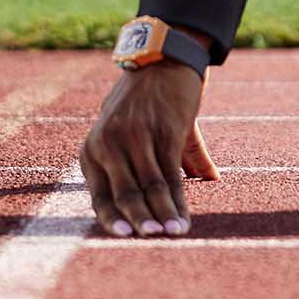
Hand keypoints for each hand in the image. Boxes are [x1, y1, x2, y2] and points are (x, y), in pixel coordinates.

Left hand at [80, 60, 218, 236]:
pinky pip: (171, 174)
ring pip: (150, 187)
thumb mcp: (138, 128)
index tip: (123, 237)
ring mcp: (137, 137)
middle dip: (139, 220)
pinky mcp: (164, 131)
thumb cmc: (148, 97)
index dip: (111, 217)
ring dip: (162, 215)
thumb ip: (157, 161)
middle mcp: (110, 142)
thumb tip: (203, 179)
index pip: (100, 193)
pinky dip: (178, 200)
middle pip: (125, 193)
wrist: (165, 57)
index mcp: (95, 147)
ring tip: (172, 236)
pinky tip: (183, 217)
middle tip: (150, 242)